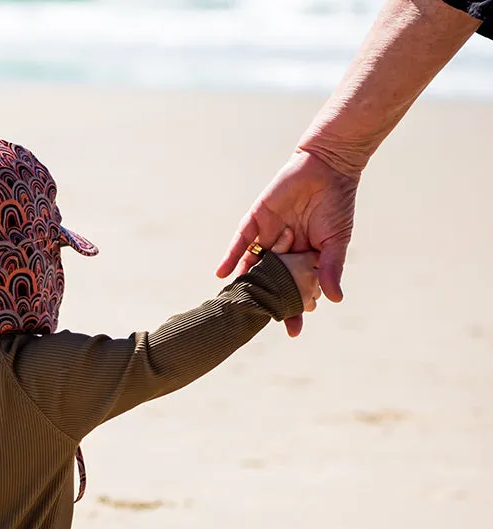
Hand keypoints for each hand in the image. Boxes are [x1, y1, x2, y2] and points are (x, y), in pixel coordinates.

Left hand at [217, 148, 358, 335]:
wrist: (327, 167)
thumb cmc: (336, 205)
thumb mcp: (336, 241)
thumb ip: (331, 269)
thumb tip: (335, 300)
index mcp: (302, 259)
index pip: (295, 290)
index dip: (293, 310)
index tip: (293, 331)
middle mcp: (282, 252)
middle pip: (270, 284)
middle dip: (266, 304)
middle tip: (258, 324)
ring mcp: (267, 237)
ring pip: (251, 266)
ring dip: (243, 285)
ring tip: (235, 305)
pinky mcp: (256, 221)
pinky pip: (240, 242)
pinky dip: (230, 258)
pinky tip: (222, 275)